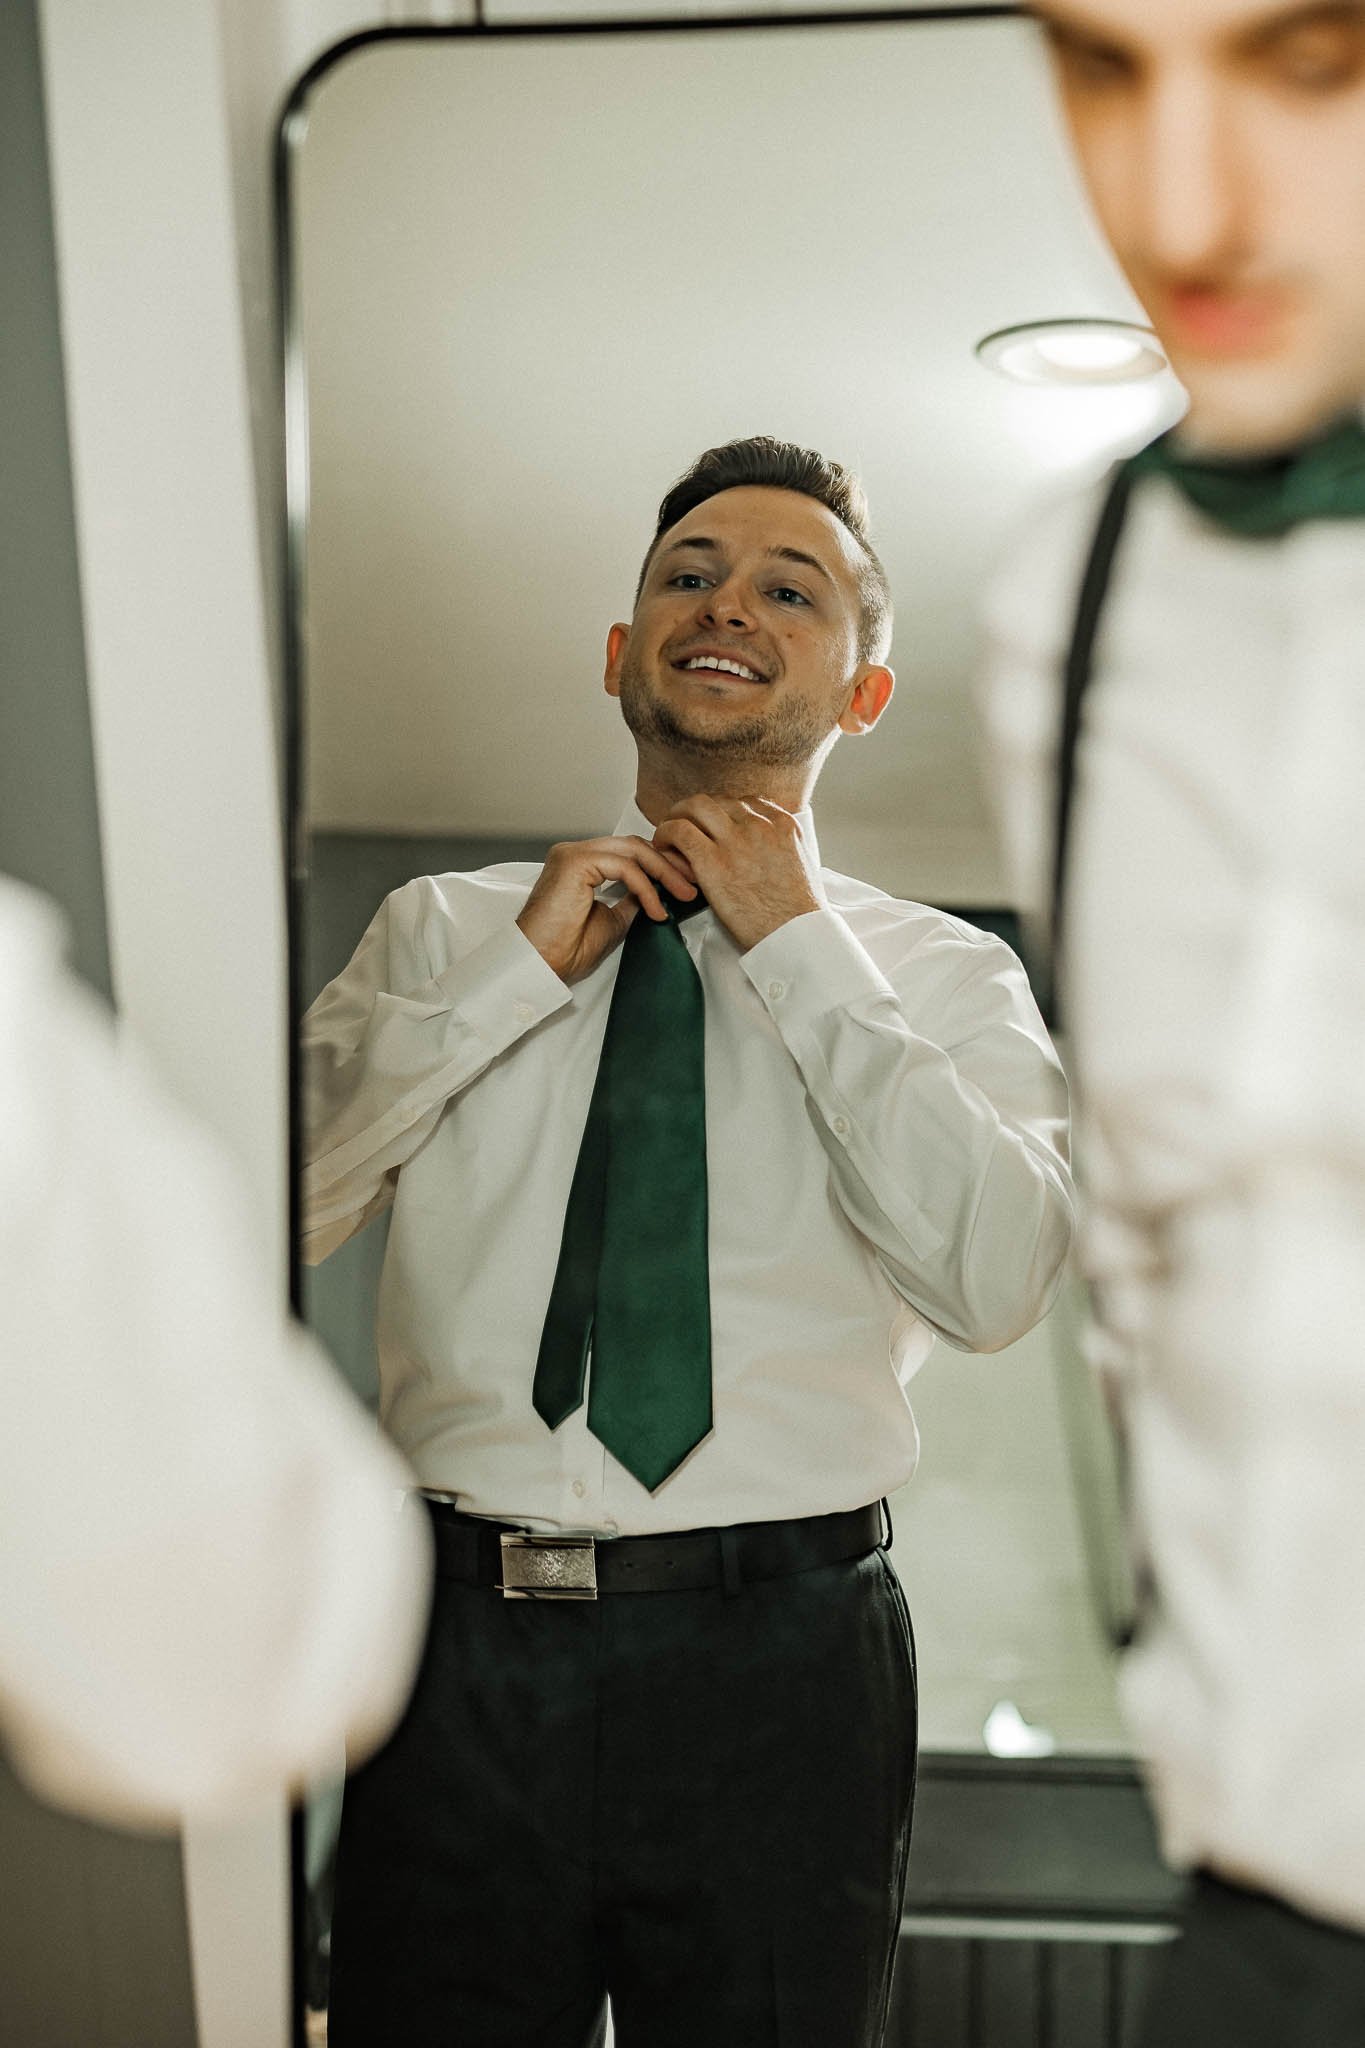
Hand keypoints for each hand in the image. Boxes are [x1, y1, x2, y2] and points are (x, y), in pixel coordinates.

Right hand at [516, 836, 697, 982]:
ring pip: (633, 850)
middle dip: (669, 863)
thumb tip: (658, 893)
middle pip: (634, 845)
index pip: (628, 851)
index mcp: (580, 863)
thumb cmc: (565, 949)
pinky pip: (625, 867)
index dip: (661, 864)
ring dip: (664, 872)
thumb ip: (631, 900)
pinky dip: (646, 887)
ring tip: (684, 894)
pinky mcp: (575, 862)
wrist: (540, 965)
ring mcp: (573, 854)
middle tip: (693, 884)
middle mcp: (575, 853)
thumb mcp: (613, 920)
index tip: (685, 882)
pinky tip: (656, 909)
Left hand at [652, 796, 825, 952]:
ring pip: (695, 808)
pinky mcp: (712, 861)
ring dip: (677, 816)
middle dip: (697, 810)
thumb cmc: (797, 912)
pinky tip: (663, 846)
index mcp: (782, 825)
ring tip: (668, 835)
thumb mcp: (801, 865)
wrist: (795, 935)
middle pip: (718, 800)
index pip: (745, 802)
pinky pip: (680, 832)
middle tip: (684, 824)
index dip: (723, 812)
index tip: (712, 825)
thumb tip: (769, 847)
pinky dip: (666, 834)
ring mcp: (735, 841)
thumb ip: (782, 847)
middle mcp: (758, 826)